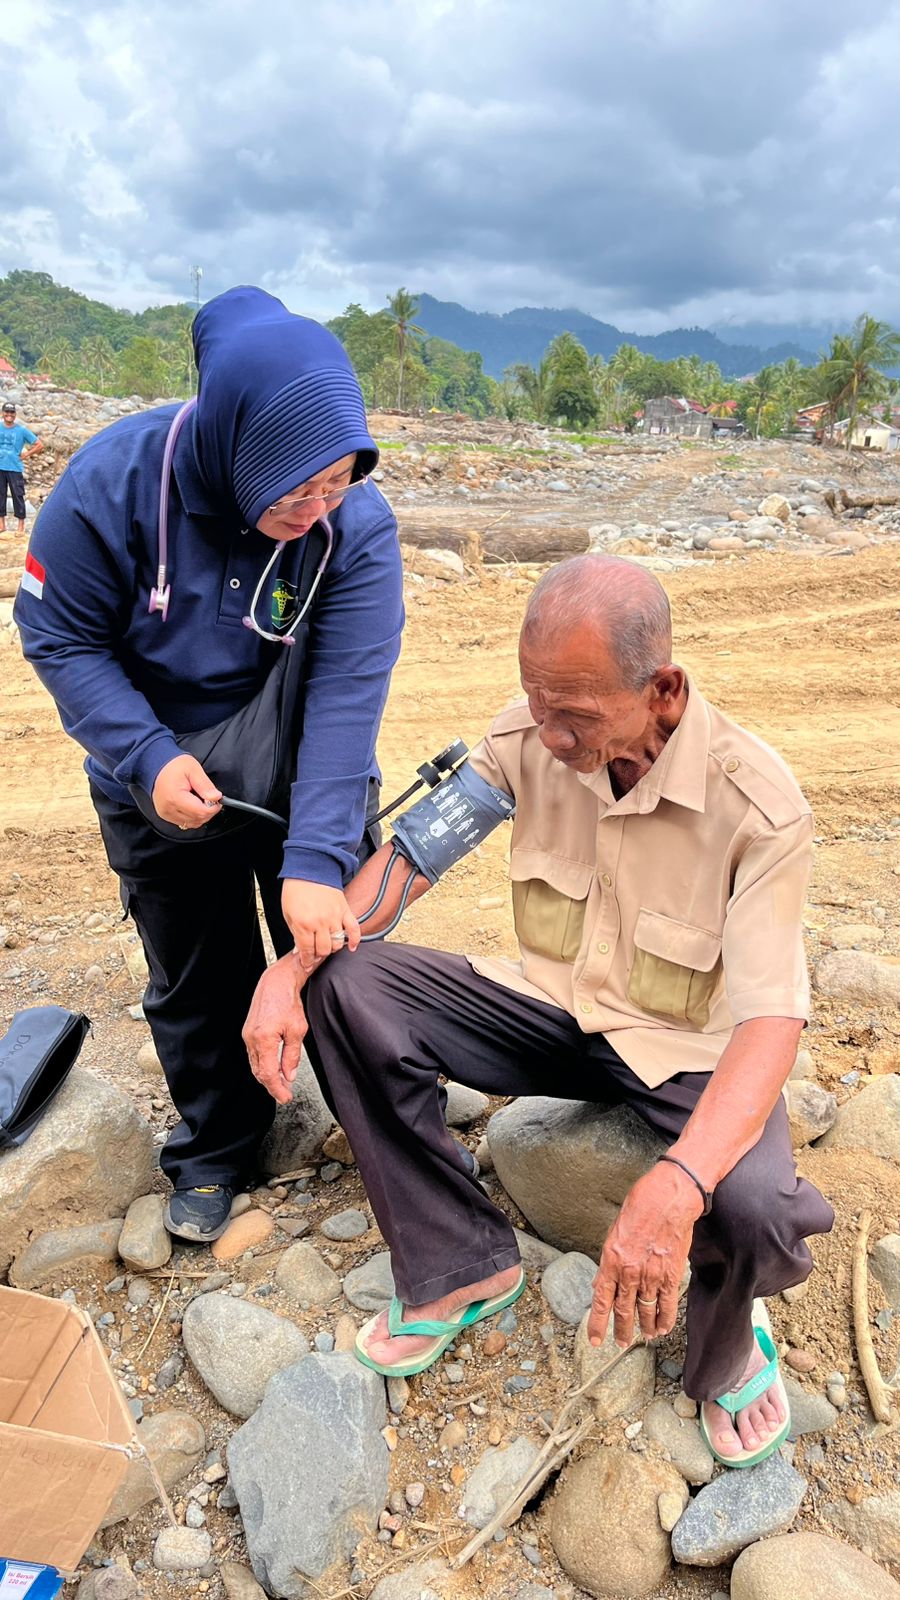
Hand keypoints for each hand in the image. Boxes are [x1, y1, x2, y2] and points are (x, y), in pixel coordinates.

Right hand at [152, 754, 222, 826]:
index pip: (201, 812)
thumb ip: (205, 785)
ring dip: (201, 814)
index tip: (217, 798)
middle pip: (198, 819)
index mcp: (175, 797)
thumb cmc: (173, 765)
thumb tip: (216, 797)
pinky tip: (193, 804)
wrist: (156, 765)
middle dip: (208, 810)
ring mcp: (166, 813)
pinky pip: (185, 822)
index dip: (213, 807)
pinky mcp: (165, 815)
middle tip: (210, 797)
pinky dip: (193, 816)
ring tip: (199, 799)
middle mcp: (168, 809)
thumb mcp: (193, 769)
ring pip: (193, 823)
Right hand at [242, 952, 306, 1103]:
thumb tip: (289, 1075)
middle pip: (259, 1072)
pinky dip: (263, 1065)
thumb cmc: (288, 1002)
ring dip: (267, 1076)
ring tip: (281, 1083)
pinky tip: (273, 1068)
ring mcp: (247, 1035)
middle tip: (284, 1094)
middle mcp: (251, 1039)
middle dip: (272, 1086)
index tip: (285, 1097)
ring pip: (255, 1065)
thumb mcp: (297, 1030)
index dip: (276, 1089)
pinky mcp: (248, 1032)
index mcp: (264, 1039)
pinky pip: (254, 1055)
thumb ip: (292, 1056)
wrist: (276, 983)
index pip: (268, 1074)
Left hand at [282, 879, 359, 969]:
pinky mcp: (345, 910)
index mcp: (303, 924)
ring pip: (338, 943)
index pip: (307, 951)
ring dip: (332, 948)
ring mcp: (335, 916)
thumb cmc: (296, 889)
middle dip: (318, 955)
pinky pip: (354, 929)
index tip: (306, 964)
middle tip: (315, 953)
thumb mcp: (288, 914)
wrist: (310, 868)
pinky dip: (354, 940)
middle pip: (324, 950)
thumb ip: (295, 934)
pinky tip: (352, 947)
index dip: (306, 960)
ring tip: (327, 945)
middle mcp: (320, 922)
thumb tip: (300, 950)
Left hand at [587, 1162, 703, 1349]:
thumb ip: (609, 1261)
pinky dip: (664, 1320)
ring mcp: (650, 1276)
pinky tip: (662, 1328)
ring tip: (644, 1337)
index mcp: (610, 1260)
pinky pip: (667, 1306)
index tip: (596, 1340)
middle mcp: (629, 1272)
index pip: (600, 1301)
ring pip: (645, 1312)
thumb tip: (604, 1281)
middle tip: (620, 1343)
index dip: (597, 1323)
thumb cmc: (640, 1208)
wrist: (668, 1199)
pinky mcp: (670, 1276)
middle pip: (623, 1311)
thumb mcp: (614, 1233)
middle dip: (622, 1331)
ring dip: (644, 1328)